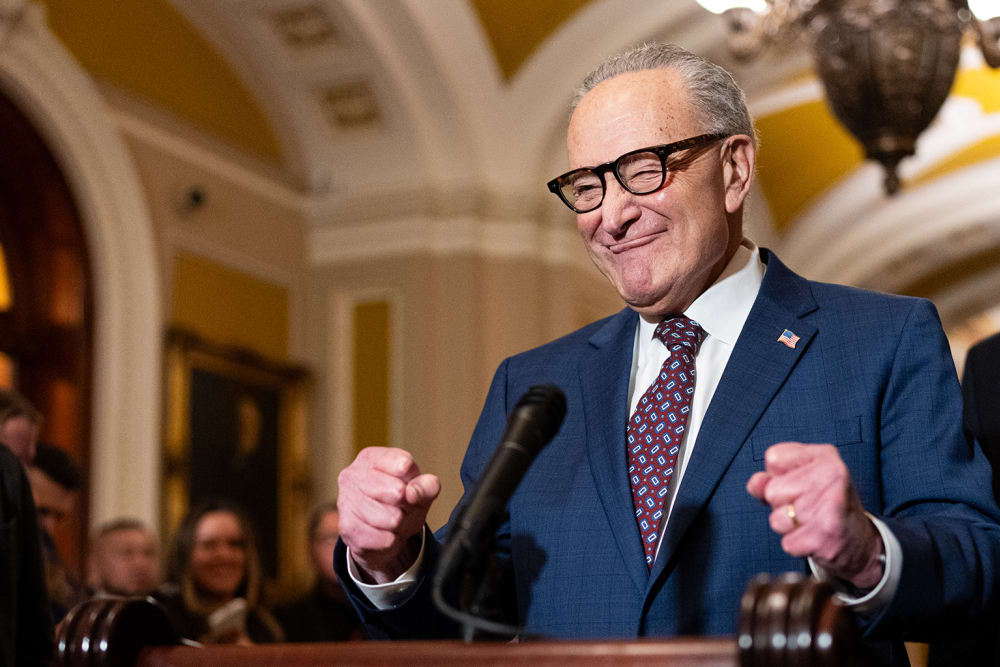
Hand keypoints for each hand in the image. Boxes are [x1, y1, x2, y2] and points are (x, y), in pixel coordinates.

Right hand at [337, 447, 440, 583]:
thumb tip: (413, 492)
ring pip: (393, 519)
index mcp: (370, 457)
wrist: (379, 533)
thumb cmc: (400, 502)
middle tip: (402, 507)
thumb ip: (427, 485)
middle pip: (398, 492)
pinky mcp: (347, 529)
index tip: (410, 487)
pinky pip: (385, 539)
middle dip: (408, 506)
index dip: (415, 482)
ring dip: (401, 525)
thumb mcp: (419, 489)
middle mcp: (352, 475)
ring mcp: (345, 501)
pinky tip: (383, 533)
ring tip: (393, 521)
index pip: (404, 465)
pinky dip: (391, 540)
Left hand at [746, 442, 883, 589]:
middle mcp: (832, 475)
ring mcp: (831, 506)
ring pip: (777, 519)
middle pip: (772, 491)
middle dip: (782, 504)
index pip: (773, 458)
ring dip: (789, 527)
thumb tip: (756, 483)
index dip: (777, 476)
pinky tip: (815, 538)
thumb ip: (770, 478)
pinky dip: (797, 545)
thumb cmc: (823, 505)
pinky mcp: (828, 535)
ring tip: (811, 522)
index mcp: (823, 455)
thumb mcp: (799, 480)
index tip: (798, 483)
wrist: (859, 541)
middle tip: (807, 507)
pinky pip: (788, 543)